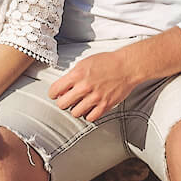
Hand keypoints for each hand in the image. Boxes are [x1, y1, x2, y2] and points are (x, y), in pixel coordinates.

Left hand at [47, 47, 166, 122]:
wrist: (127, 66)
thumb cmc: (108, 62)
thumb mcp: (85, 63)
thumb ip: (73, 75)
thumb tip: (64, 85)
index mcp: (77, 74)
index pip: (55, 90)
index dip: (54, 93)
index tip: (56, 94)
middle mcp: (84, 87)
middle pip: (62, 104)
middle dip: (63, 102)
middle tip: (67, 100)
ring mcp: (94, 97)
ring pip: (75, 113)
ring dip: (76, 109)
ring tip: (80, 103)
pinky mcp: (104, 105)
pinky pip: (90, 117)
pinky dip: (88, 114)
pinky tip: (90, 108)